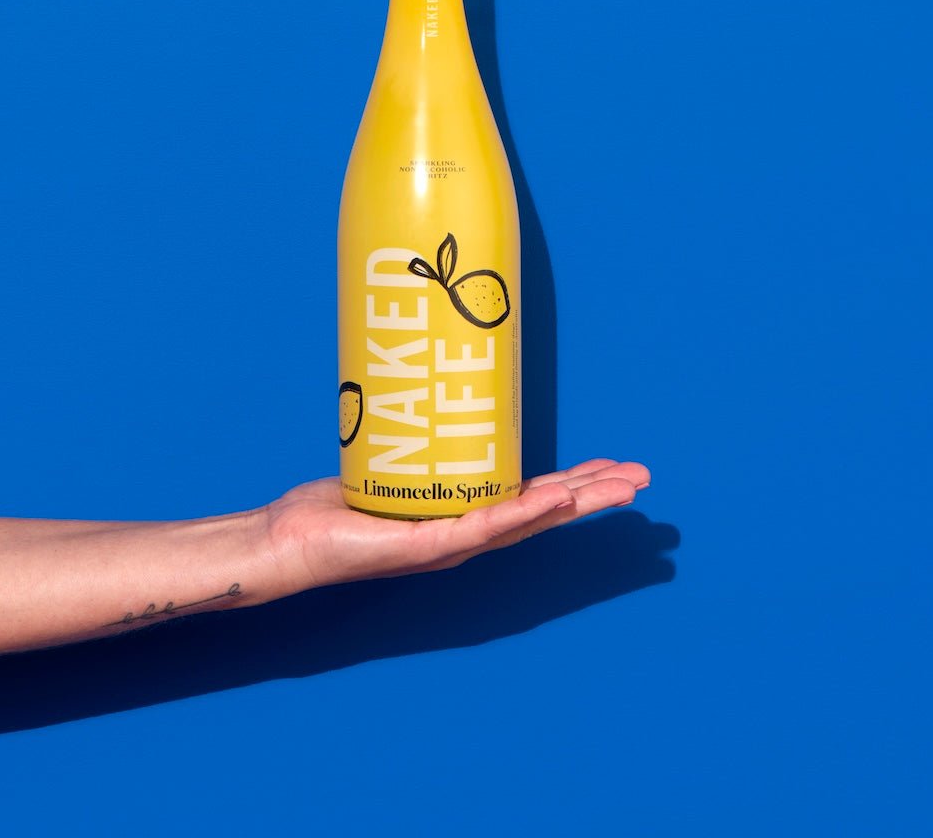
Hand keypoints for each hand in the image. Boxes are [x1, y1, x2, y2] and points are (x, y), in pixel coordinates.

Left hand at [264, 458, 651, 589]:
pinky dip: (520, 513)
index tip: (615, 464)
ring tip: (617, 487)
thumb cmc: (338, 505)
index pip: (532, 498)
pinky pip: (482, 528)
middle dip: (595, 495)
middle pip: (544, 513)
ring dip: (574, 503)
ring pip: (526, 520)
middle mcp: (465, 535)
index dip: (577, 483)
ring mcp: (450, 544)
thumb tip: (435, 385)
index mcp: (465, 516)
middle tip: (642, 479)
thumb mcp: (394, 464)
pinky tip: (552, 500)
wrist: (291, 540)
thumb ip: (421, 439)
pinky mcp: (425, 547)